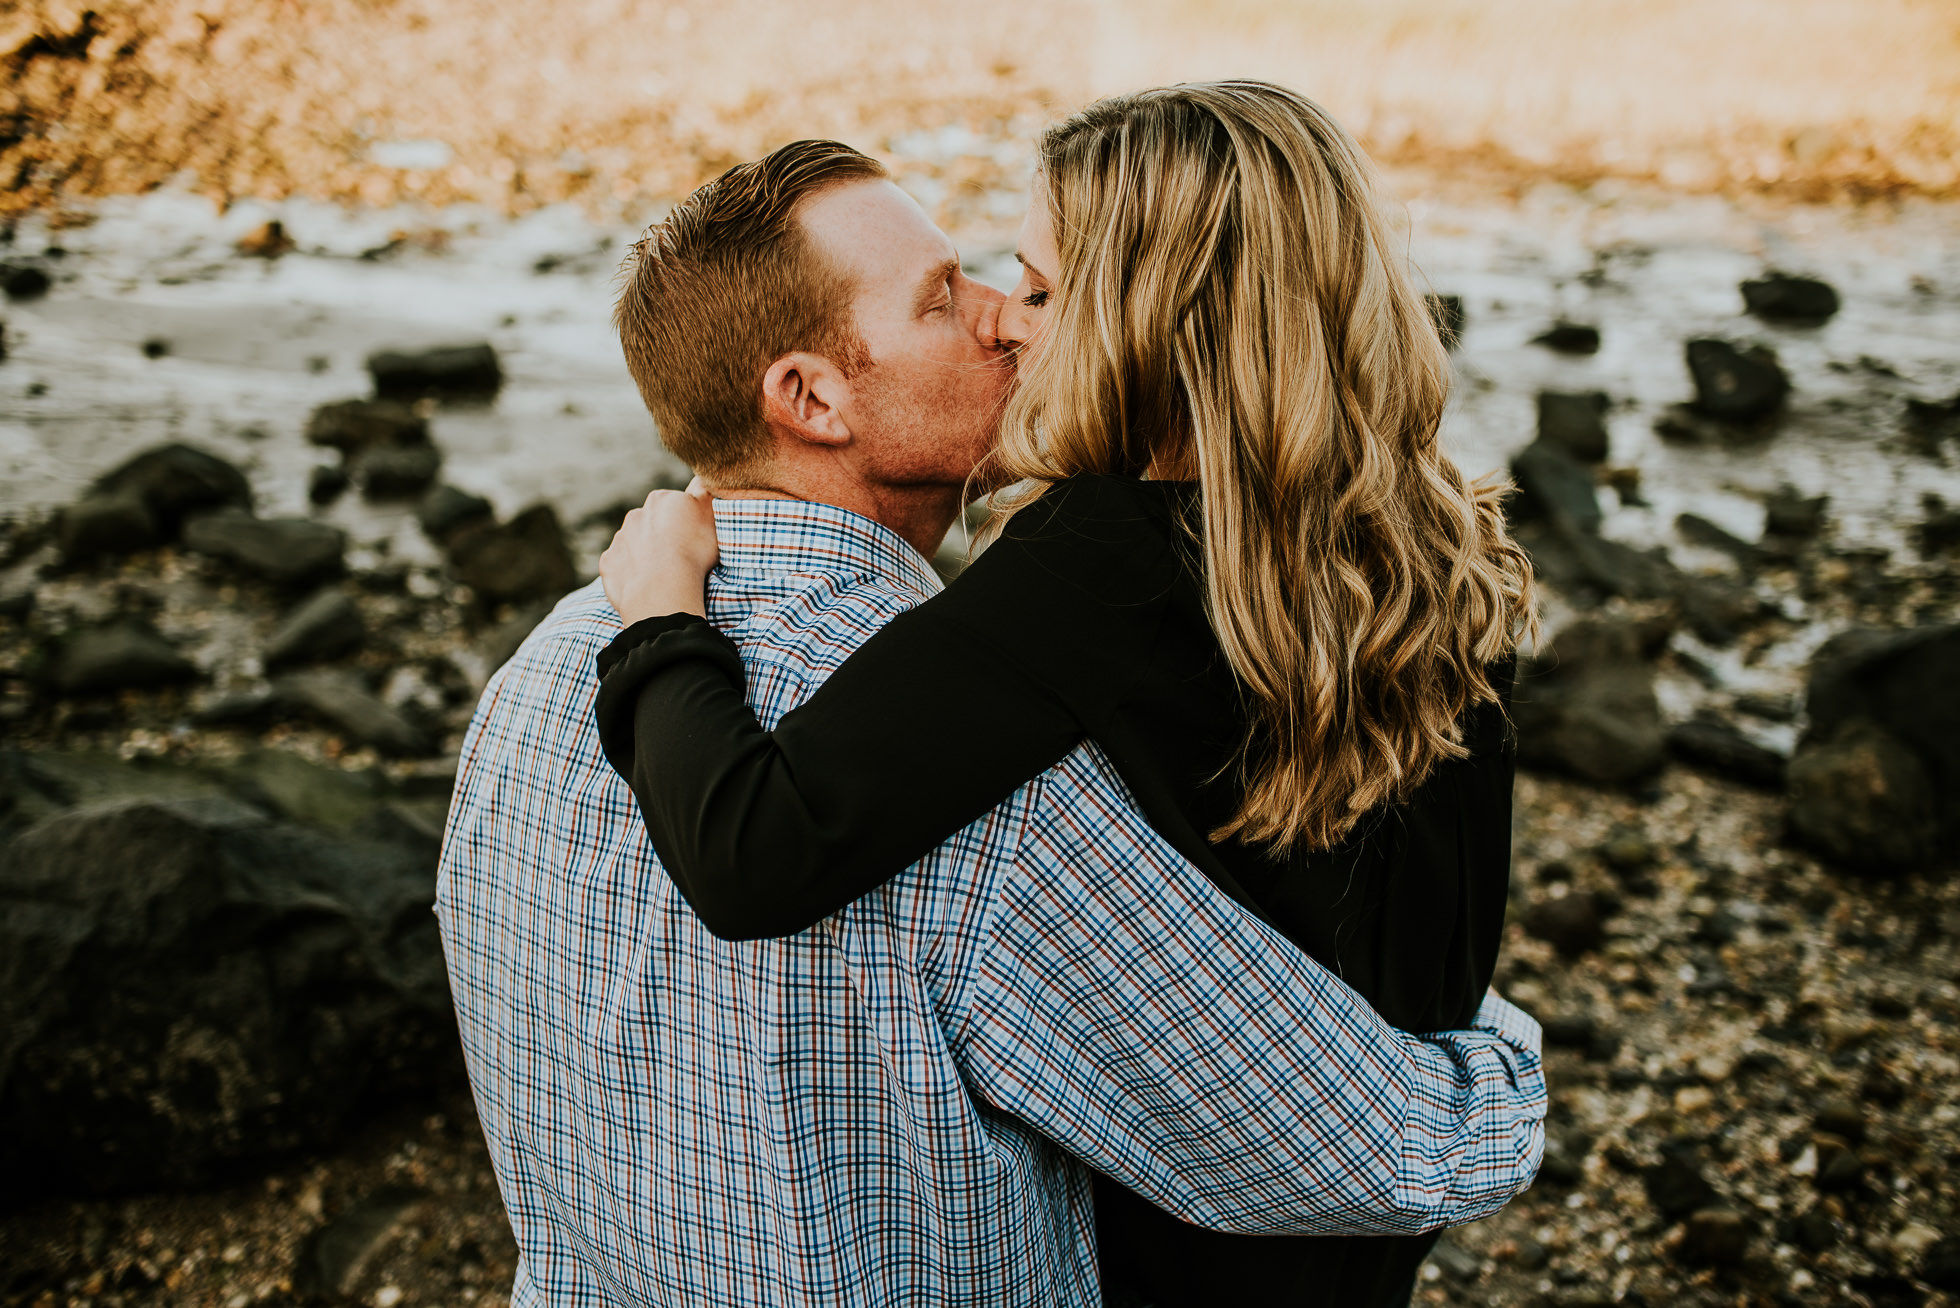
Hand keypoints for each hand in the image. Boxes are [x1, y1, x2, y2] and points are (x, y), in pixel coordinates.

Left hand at [600, 481, 719, 622]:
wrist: (662, 588)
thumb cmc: (693, 552)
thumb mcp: (710, 515)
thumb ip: (704, 492)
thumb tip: (702, 477)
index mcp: (662, 500)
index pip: (676, 506)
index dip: (686, 523)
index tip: (695, 539)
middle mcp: (636, 514)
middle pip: (652, 523)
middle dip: (663, 536)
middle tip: (680, 558)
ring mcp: (619, 539)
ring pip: (634, 544)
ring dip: (645, 555)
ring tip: (663, 575)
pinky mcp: (608, 562)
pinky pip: (620, 566)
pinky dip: (630, 574)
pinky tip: (645, 585)